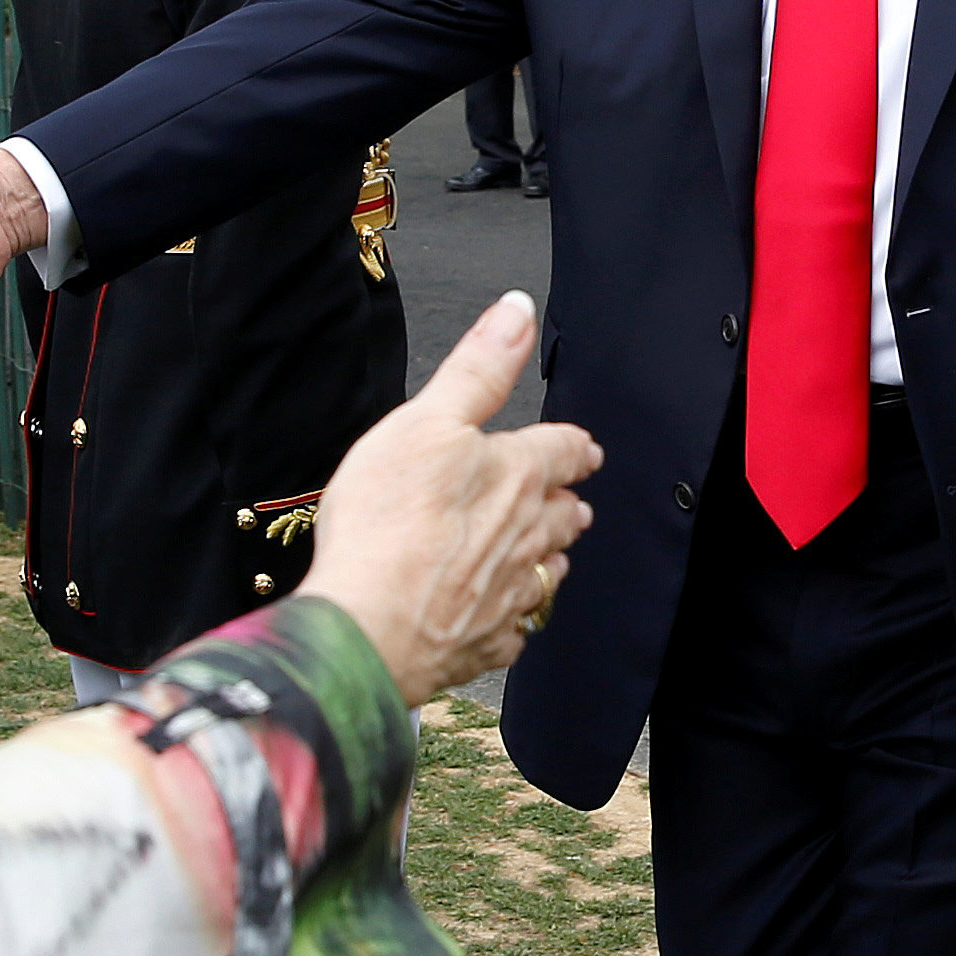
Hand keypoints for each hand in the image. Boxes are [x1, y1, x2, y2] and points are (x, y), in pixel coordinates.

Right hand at [301, 295, 602, 702]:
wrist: (369, 624)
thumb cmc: (388, 521)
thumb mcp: (427, 420)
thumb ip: (478, 368)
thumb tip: (518, 312)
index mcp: (516, 477)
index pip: (561, 451)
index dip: (574, 447)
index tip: (585, 449)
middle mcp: (525, 537)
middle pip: (561, 517)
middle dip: (568, 506)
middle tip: (575, 505)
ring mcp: (508, 594)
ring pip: (544, 574)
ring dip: (550, 560)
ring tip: (553, 558)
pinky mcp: (483, 642)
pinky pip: (512, 631)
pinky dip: (512, 622)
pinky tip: (505, 622)